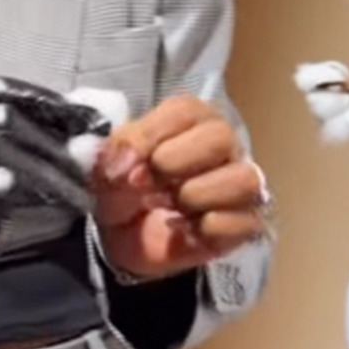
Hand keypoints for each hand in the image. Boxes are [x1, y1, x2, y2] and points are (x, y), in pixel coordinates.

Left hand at [93, 96, 269, 280]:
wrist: (118, 238)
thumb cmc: (119, 188)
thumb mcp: (104, 164)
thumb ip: (115, 153)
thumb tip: (128, 163)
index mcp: (189, 120)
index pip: (186, 111)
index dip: (149, 136)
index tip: (124, 162)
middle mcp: (223, 147)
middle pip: (220, 138)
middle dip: (173, 164)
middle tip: (145, 184)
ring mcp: (240, 186)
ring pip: (242, 180)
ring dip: (192, 197)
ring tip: (166, 206)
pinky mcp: (244, 224)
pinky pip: (241, 222)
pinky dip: (205, 228)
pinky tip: (182, 228)